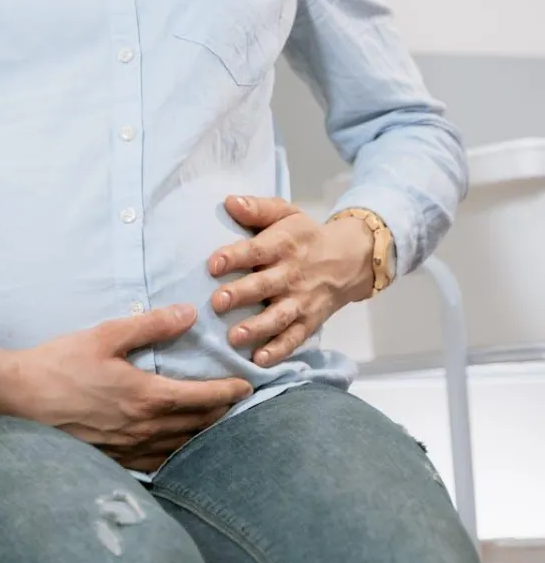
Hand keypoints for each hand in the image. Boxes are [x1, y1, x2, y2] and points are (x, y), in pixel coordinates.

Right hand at [0, 306, 253, 471]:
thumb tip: (187, 314)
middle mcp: (143, 428)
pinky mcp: (112, 458)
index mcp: (146, 396)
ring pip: (180, 447)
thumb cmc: (58, 364)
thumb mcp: (104, 336)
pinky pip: (155, 461)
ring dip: (202, 435)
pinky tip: (175, 446)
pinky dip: (174, 452)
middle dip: (222, 413)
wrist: (17, 399)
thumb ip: (149, 326)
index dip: (229, 392)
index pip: (203, 399)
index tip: (247, 386)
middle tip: (237, 402)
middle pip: (197, 425)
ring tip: (215, 424)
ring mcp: (128, 448)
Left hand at [208, 196, 373, 366]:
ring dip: (257, 327)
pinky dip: (278, 350)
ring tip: (234, 337)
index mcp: (283, 245)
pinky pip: (294, 338)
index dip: (235, 257)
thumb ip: (258, 209)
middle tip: (217, 302)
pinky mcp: (309, 321)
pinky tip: (259, 360)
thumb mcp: (286, 213)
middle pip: (264, 286)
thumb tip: (229, 202)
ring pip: (278, 316)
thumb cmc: (304, 236)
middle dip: (241, 295)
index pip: (256, 251)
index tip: (213, 264)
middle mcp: (291, 274)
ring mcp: (301, 301)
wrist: (350, 259)